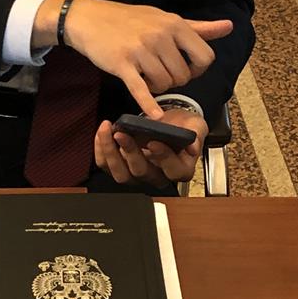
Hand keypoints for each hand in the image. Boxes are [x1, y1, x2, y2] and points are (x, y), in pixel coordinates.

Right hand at [52, 0, 231, 115]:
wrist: (89, 19)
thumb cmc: (130, 19)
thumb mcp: (165, 18)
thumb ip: (199, 27)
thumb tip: (229, 26)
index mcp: (175, 24)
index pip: (205, 57)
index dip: (198, 69)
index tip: (187, 69)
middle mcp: (160, 36)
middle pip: (184, 76)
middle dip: (174, 80)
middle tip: (160, 73)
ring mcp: (141, 51)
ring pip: (164, 84)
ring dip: (157, 87)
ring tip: (145, 76)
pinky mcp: (123, 65)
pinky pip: (141, 90)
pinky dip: (149, 104)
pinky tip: (155, 114)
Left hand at [93, 110, 207, 188]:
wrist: (169, 122)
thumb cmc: (182, 126)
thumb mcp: (195, 125)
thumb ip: (196, 134)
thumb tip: (193, 146)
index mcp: (180, 169)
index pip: (173, 170)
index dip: (163, 158)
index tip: (154, 142)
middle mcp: (158, 176)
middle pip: (142, 172)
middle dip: (130, 152)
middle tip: (122, 133)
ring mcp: (138, 174)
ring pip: (121, 174)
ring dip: (111, 153)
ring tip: (107, 131)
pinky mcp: (121, 167)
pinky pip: (106, 166)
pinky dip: (101, 149)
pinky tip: (103, 133)